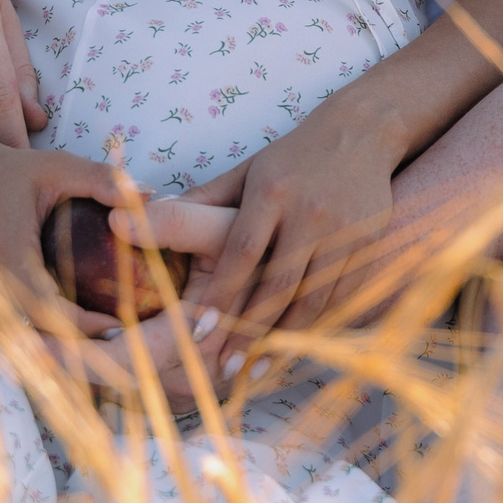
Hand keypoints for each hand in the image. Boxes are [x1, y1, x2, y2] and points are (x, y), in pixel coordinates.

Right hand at [0, 139, 138, 340]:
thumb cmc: (4, 170)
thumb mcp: (56, 167)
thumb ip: (102, 180)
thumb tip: (148, 196)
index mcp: (5, 256)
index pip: (48, 310)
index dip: (85, 325)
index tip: (122, 323)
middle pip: (36, 332)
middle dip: (77, 340)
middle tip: (120, 333)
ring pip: (22, 331)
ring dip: (58, 339)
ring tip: (100, 332)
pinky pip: (13, 320)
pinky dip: (42, 327)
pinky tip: (72, 320)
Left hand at [169, 109, 397, 372]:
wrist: (363, 131)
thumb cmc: (292, 156)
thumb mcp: (245, 171)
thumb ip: (199, 202)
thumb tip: (133, 222)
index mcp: (272, 192)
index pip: (243, 251)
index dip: (222, 295)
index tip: (199, 333)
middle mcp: (310, 212)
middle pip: (279, 283)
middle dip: (251, 331)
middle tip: (225, 368)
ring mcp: (344, 229)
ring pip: (313, 296)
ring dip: (284, 339)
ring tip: (256, 371)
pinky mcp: (370, 241)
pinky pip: (342, 294)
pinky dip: (317, 325)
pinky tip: (295, 348)